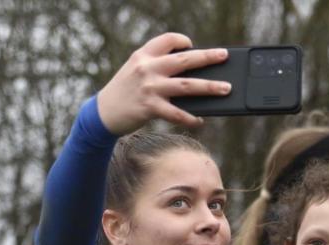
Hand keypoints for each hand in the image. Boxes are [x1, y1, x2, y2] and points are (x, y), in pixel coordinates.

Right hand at [97, 33, 230, 133]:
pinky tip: (200, 120)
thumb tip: (189, 76)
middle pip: (184, 60)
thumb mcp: (135, 71)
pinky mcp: (150, 107)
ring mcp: (149, 88)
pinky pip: (177, 113)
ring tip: (225, 88)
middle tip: (224, 56)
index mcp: (143, 55)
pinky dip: (190, 117)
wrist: (103, 113)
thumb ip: (156, 67)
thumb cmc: (124, 92)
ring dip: (209, 87)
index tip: (192, 46)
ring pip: (186, 86)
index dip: (183, 42)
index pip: (168, 40)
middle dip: (207, 57)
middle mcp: (147, 68)